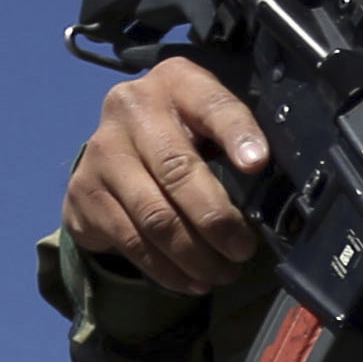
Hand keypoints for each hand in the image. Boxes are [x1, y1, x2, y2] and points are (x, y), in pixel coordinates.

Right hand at [65, 57, 269, 289]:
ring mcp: (102, 151)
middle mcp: (131, 108)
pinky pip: (133, 241)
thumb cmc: (181, 136)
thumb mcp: (209, 123)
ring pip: (155, 216)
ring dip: (195, 255)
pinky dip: (168, 269)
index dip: (236, 134)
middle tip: (242, 249)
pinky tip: (192, 279)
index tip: (258, 165)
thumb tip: (278, 193)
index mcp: (176, 82)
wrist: (113, 151)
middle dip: (217, 219)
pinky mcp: (84, 192)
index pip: (212, 104)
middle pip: (177, 170)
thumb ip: (236, 143)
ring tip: (222, 272)